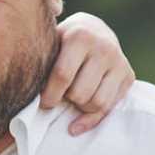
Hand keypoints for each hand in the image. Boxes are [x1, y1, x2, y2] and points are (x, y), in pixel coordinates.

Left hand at [40, 12, 135, 135]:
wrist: (95, 31)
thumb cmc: (63, 44)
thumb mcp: (52, 45)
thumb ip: (43, 65)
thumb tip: (26, 97)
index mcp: (80, 36)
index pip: (63, 76)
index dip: (50, 95)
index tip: (44, 103)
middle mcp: (104, 47)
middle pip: (80, 93)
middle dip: (66, 99)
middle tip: (61, 95)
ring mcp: (119, 61)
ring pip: (96, 103)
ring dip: (80, 107)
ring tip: (72, 98)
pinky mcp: (129, 76)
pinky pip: (109, 108)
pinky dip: (90, 120)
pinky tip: (76, 124)